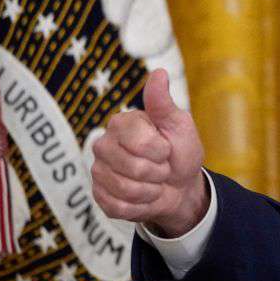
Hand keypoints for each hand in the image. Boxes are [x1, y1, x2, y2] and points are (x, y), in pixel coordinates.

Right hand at [92, 69, 206, 236]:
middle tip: (161, 168)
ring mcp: (98, 171)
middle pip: (132, 168)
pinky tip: (144, 196)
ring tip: (154, 182)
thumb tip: (158, 73)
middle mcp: (103, 145)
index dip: (162, 151)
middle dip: (158, 173)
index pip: (140, 142)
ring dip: (151, 191)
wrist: (181, 186)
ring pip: (126, 190)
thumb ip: (163, 103)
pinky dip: (140, 206)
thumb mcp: (178, 125)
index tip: (166, 148)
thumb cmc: (180, 151)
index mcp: (121, 123)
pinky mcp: (99, 196)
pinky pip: (119, 207)